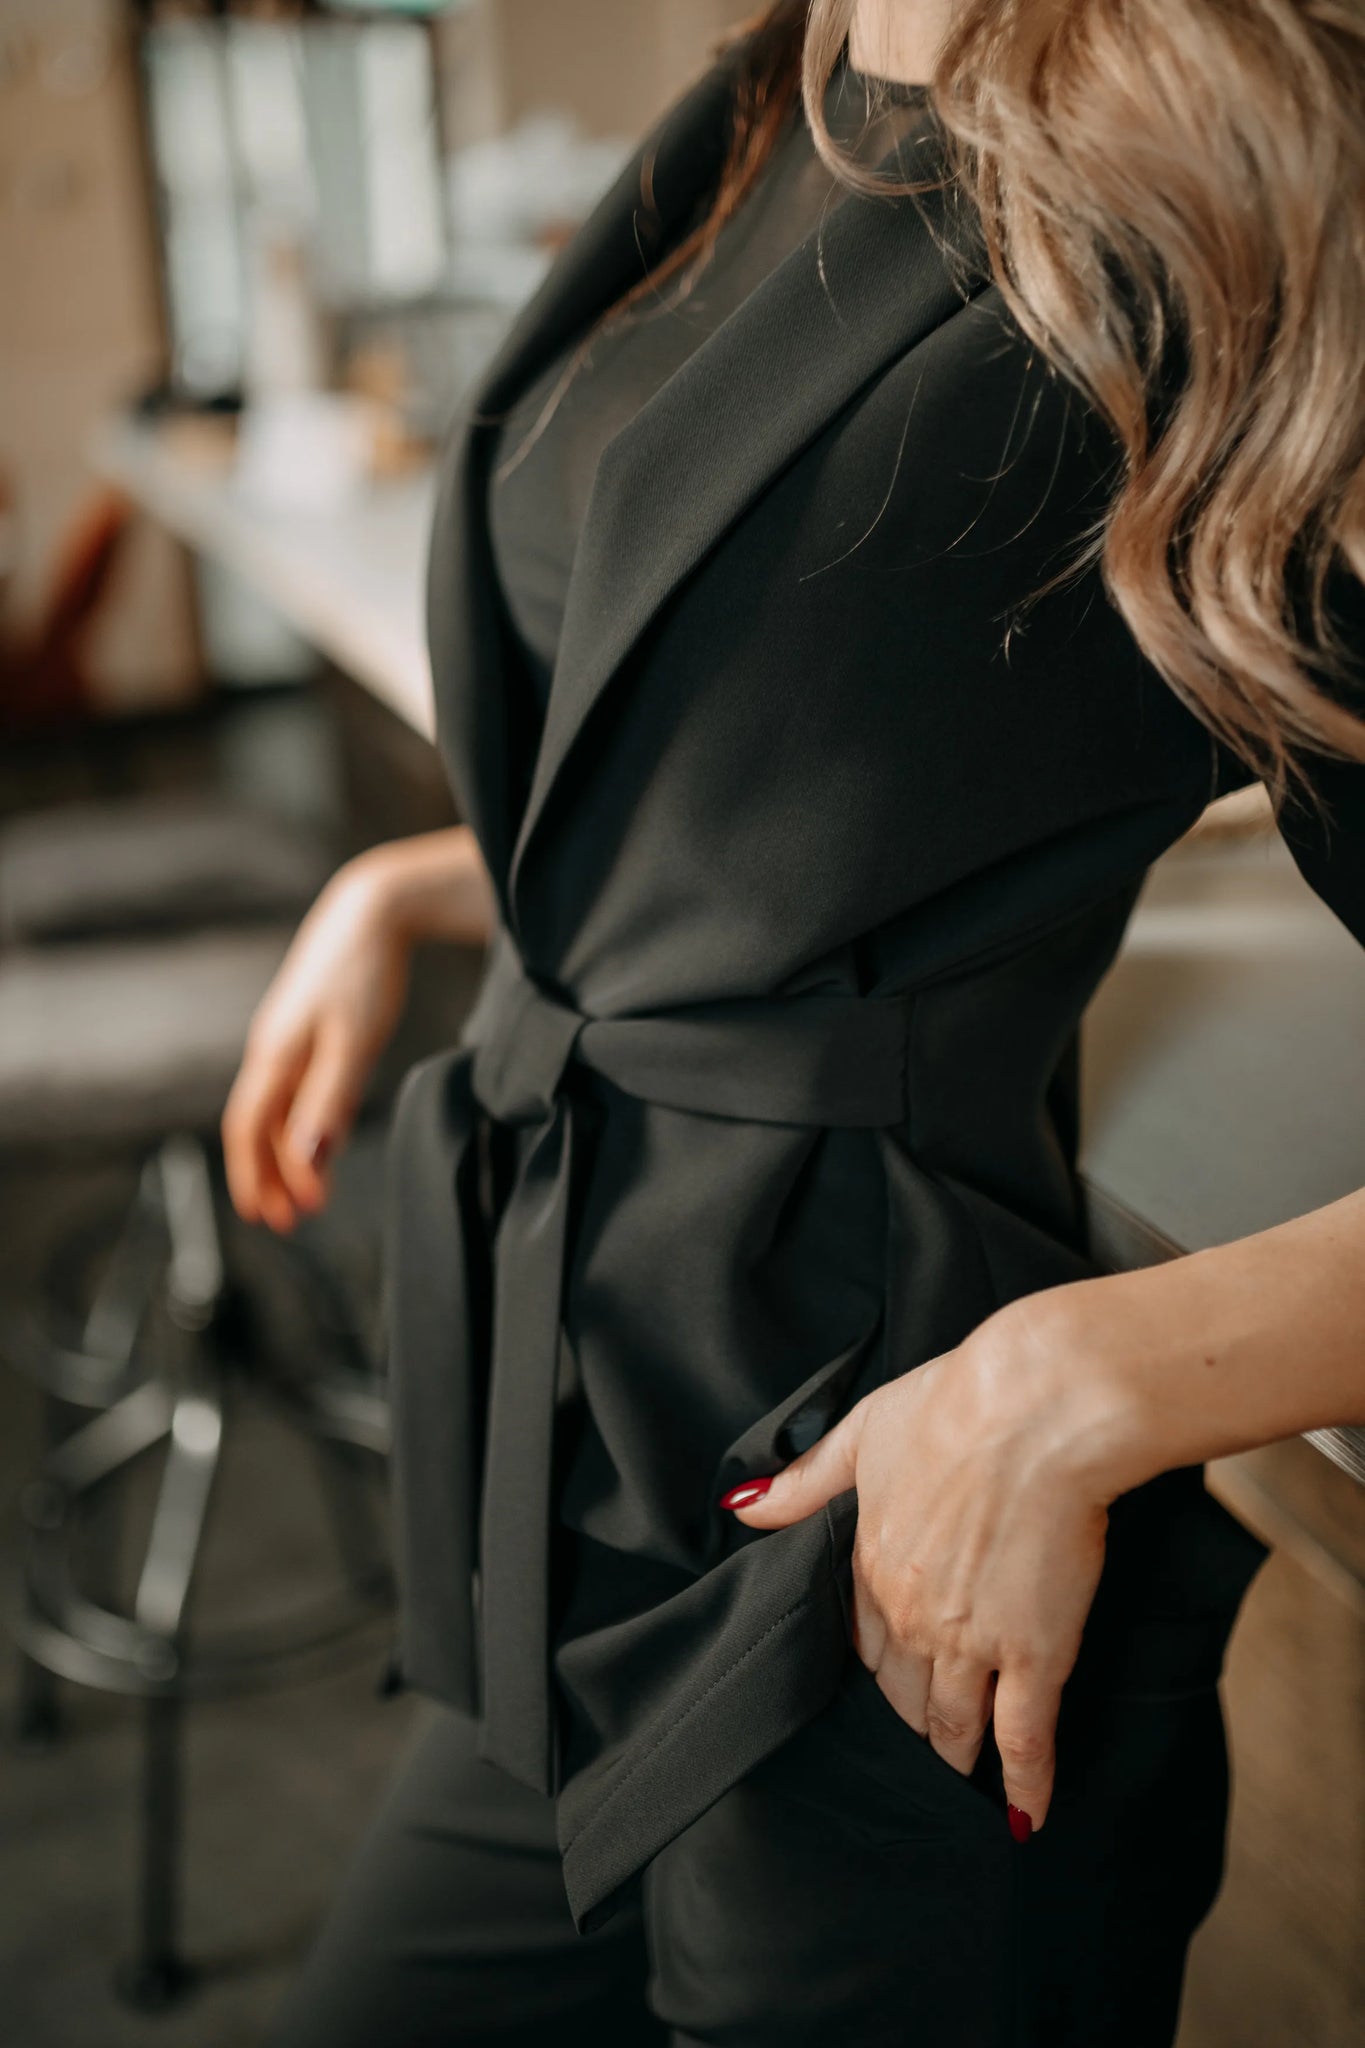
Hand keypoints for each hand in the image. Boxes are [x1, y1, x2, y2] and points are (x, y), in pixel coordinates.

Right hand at [222, 854, 414, 1231]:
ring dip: (289, 1155)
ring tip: (307, 1194)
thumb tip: (305, 1160)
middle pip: (259, 1126)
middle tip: (290, 1221)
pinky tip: (322, 1141)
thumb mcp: (352, 1043)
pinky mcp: (314, 1031)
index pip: (248, 1128)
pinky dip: (306, 1123)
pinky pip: (301, 1089)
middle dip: (270, 1177)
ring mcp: (291, 1040)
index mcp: (274, 1054)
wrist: (372, 911)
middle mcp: (273, 1050)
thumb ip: (328, 1102)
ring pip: (280, 1110)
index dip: (253, 1176)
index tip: (271, 1218)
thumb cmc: (361, 971)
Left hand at [724, 1298, 1131, 1835]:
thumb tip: (741, 1508)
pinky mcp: (1033, 1651)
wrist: (1033, 1410)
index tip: (872, 1690)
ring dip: (951, 1757)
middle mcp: (909, 1614)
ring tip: (955, 1788)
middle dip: (904, 1724)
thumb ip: (804, 1481)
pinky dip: (1024, 1779)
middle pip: (899, 1691)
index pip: (859, 1637)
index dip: (868, 1666)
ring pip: (952, 1721)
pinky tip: (1024, 1815)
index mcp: (869, 1561)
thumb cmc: (953, 1405)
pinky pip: (1023, 1734)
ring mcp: (970, 1639)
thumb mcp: (862, 1432)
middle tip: (912, 1757)